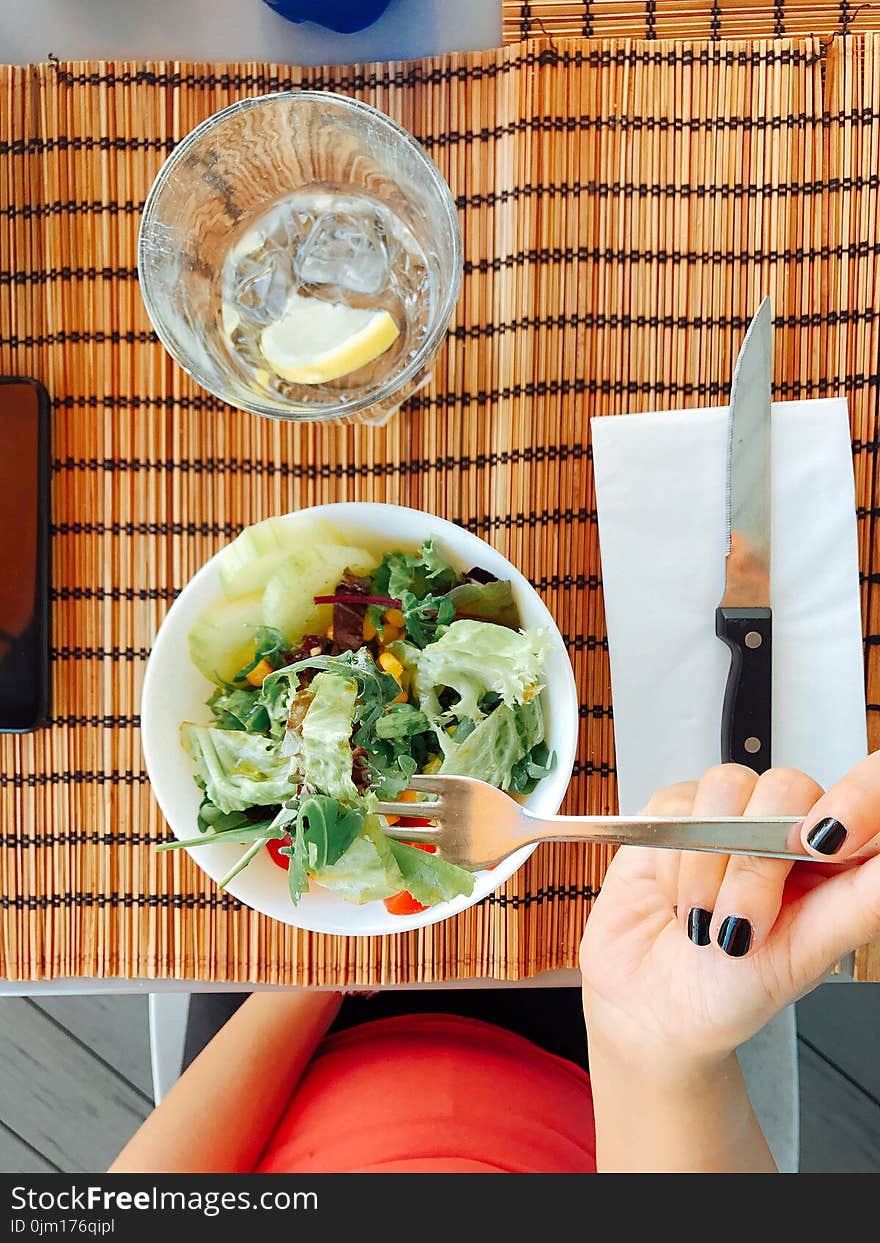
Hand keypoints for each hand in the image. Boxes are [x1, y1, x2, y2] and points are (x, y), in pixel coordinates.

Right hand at [580, 757, 879, 1076]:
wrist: (651, 1010)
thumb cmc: (732, 992)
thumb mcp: (804, 958)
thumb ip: (861, 905)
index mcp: (835, 860)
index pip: (868, 795)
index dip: (859, 796)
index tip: (826, 842)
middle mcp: (785, 829)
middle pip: (789, 788)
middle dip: (756, 865)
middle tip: (742, 923)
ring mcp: (730, 816)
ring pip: (728, 788)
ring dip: (706, 865)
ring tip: (702, 920)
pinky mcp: (676, 813)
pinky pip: (677, 806)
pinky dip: (672, 863)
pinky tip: (677, 899)